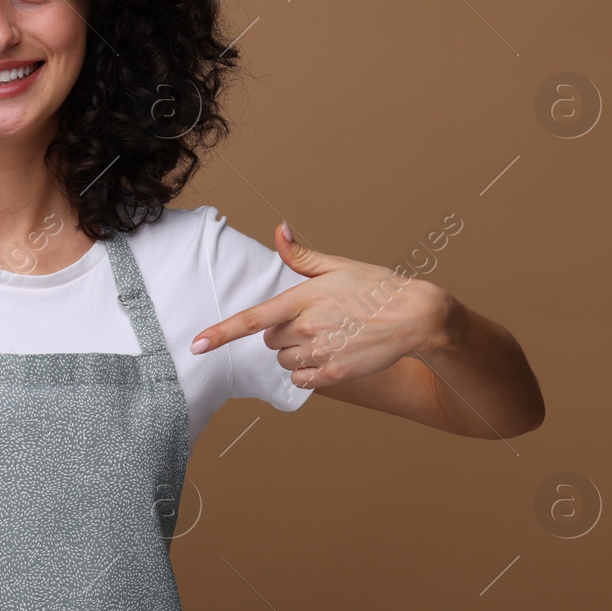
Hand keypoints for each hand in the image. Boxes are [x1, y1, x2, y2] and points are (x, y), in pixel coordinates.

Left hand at [190, 222, 451, 388]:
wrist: (415, 316)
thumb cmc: (376, 287)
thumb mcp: (338, 266)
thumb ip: (302, 256)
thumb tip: (279, 231)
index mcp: (302, 299)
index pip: (252, 319)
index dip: (221, 333)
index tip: (196, 344)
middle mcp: (307, 328)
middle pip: (270, 340)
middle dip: (284, 332)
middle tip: (316, 320)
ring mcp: (321, 353)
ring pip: (284, 360)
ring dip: (296, 352)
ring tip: (329, 335)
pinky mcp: (334, 374)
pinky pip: (301, 379)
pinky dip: (308, 371)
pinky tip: (330, 355)